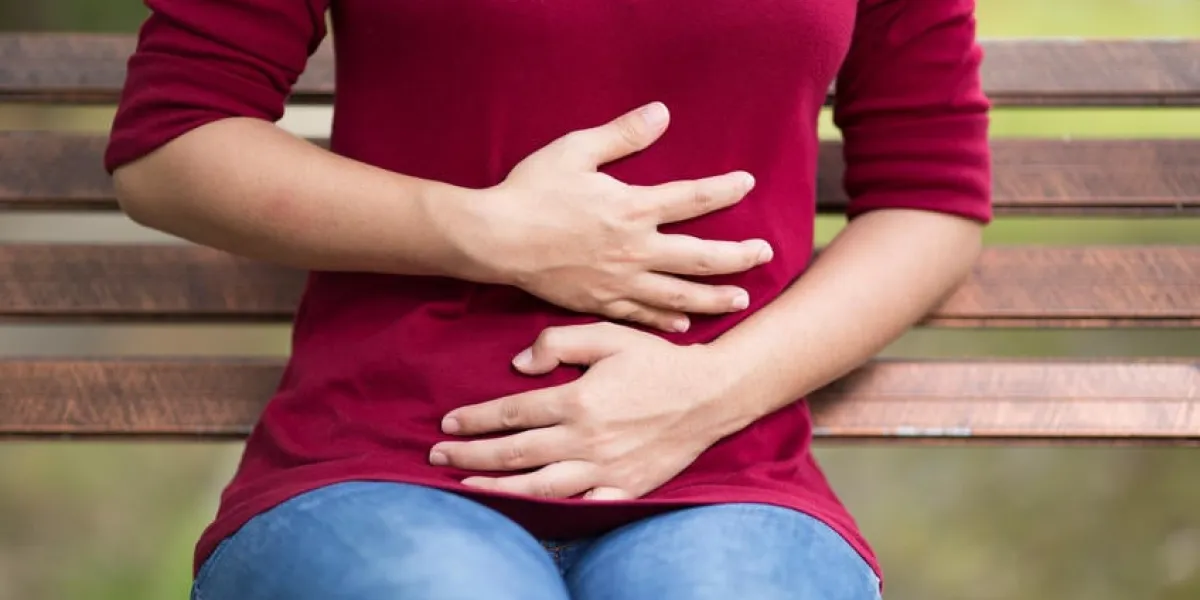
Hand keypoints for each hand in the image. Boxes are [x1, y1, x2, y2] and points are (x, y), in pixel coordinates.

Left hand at [429, 322, 746, 499]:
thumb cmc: (658, 361)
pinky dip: (551, 512)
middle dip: (471, 457)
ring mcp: (605, 469)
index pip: (513, 413)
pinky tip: (527, 513)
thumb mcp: (609, 334)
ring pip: (540, 486)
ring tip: (467, 489)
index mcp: (578, 400)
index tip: (448, 424)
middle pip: (516, 452)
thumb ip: (559, 341)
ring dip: (497, 489)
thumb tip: (518, 365)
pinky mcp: (625, 487)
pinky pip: (581, 505)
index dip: (476, 419)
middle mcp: (587, 439)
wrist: (711, 395)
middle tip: (438, 459)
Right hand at [446, 102, 773, 332]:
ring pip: (678, 294)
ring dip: (714, 298)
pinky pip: (641, 316)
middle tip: (764, 254)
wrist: (494, 240)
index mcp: (631, 208)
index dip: (724, 190)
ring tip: (741, 300)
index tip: (748, 183)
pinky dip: (666, 321)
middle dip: (737, 256)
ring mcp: (618, 282)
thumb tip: (662, 113)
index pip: (692, 199)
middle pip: (700, 256)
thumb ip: (623, 134)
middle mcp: (633, 250)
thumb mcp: (576, 151)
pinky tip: (683, 325)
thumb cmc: (531, 191)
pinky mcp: (598, 303)